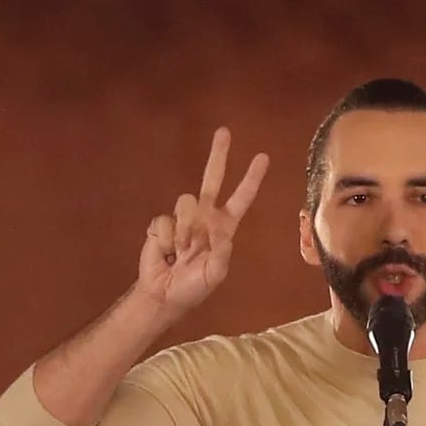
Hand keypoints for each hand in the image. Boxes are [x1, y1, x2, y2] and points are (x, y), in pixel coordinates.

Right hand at [136, 127, 268, 317]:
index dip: (251, 179)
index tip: (262, 158)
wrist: (164, 294)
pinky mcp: (163, 223)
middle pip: (212, 179)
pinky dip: (165, 240)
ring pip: (185, 203)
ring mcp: (184, 218)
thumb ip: (220, 251)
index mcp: (224, 228)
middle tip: (224, 132)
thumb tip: (217, 228)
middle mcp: (206, 217)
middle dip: (218, 155)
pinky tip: (166, 253)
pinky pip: (164, 221)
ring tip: (182, 252)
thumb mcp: (215, 273)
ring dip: (184, 231)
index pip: (241, 199)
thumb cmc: (194, 287)